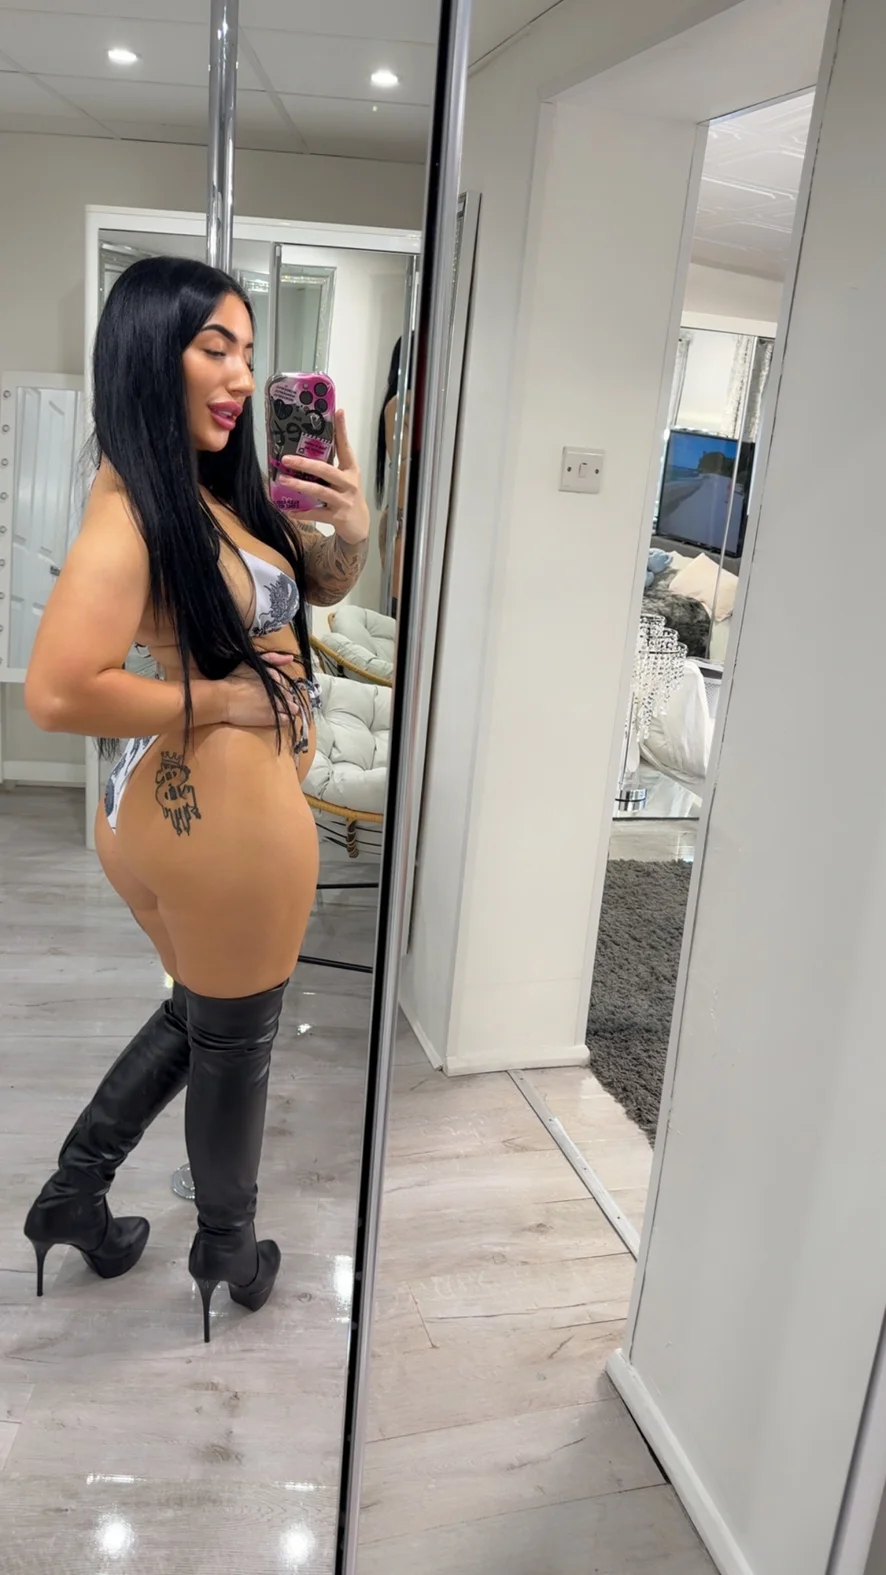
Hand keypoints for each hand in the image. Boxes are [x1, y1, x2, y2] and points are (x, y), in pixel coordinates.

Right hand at [219, 653, 301, 728]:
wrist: (224, 698)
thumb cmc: (233, 680)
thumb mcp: (250, 663)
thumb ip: (272, 658)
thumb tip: (290, 658)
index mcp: (275, 675)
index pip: (286, 683)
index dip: (279, 688)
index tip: (271, 691)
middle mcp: (280, 689)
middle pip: (290, 696)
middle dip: (284, 699)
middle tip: (272, 702)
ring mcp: (278, 704)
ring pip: (293, 708)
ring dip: (287, 709)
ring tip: (276, 710)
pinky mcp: (273, 717)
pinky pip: (287, 719)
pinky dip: (285, 719)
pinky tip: (277, 718)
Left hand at [278, 409, 369, 545]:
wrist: (359, 525)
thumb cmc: (347, 496)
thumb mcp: (344, 478)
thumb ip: (330, 464)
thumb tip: (306, 448)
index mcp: (350, 470)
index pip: (346, 447)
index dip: (342, 430)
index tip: (338, 411)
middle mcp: (349, 483)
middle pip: (326, 470)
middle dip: (305, 464)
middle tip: (286, 459)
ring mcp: (344, 501)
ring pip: (320, 491)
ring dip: (300, 486)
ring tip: (283, 481)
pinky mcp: (338, 517)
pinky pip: (317, 513)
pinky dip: (303, 513)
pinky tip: (290, 511)